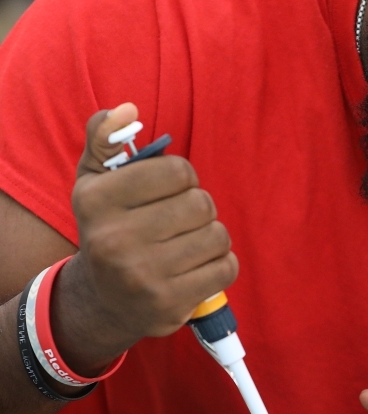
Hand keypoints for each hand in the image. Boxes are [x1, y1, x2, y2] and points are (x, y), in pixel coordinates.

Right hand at [52, 104, 238, 372]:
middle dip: (199, 209)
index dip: (183, 178)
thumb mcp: (94, 182)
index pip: (177, 171)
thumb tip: (127, 109)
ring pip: (218, 237)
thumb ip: (106, 138)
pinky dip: (221, 265)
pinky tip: (197, 268)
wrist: (103, 304)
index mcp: (97, 201)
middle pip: (201, 204)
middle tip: (179, 222)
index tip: (169, 191)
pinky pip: (226, 268)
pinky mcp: (170, 305)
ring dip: (211, 238)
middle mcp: (115, 240)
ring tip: (187, 245)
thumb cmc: (108, 229)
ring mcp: (143, 276)